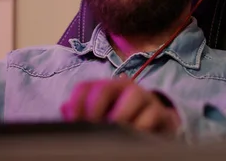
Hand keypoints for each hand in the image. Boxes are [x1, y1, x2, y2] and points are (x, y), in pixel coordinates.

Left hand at [60, 77, 180, 134]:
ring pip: (133, 96)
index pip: (85, 87)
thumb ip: (82, 112)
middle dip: (95, 107)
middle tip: (93, 126)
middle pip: (106, 87)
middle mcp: (124, 87)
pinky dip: (140, 126)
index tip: (74, 122)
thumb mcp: (102, 116)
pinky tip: (132, 137)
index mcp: (105, 87)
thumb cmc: (123, 120)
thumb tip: (64, 109)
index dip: (76, 103)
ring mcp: (144, 97)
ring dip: (120, 115)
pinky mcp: (161, 112)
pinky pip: (151, 115)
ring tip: (114, 130)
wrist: (158, 126)